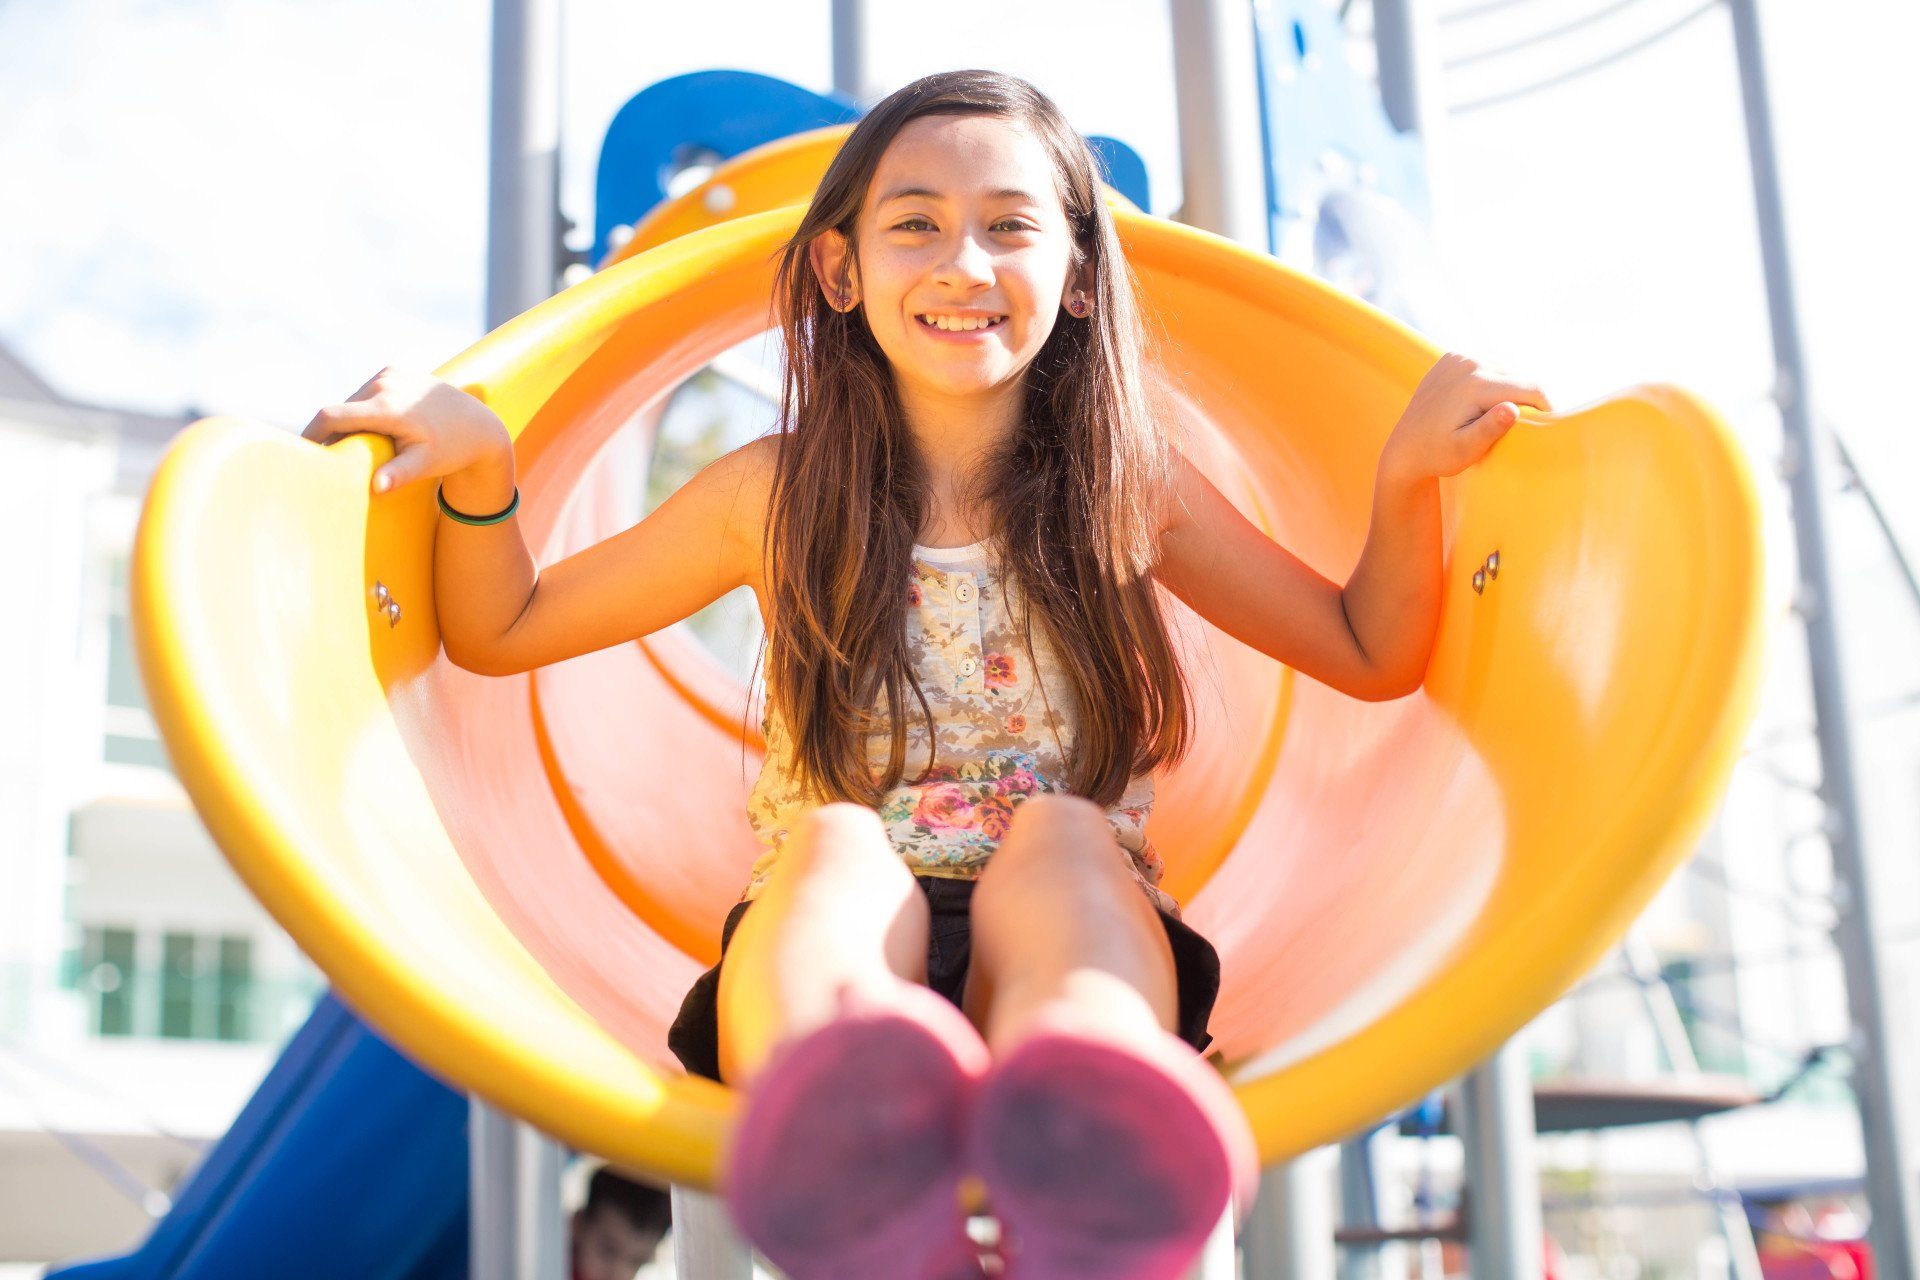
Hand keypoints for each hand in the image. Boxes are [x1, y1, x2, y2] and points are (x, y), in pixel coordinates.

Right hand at [301, 367, 509, 494]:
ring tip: (356, 445)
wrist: (479, 425)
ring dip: (350, 421)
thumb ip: (399, 474)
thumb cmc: (451, 450)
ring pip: (353, 400)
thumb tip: (376, 487)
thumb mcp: (426, 464)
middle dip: (333, 432)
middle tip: (332, 457)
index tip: (301, 451)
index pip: (332, 416)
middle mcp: (386, 382)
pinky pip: (367, 392)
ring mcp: (390, 373)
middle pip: (341, 409)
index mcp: (387, 406)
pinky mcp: (394, 370)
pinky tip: (374, 428)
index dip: (312, 433)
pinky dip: (363, 409)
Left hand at [1380, 352, 1552, 482]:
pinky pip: (1484, 366)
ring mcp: (1457, 357)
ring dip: (1508, 389)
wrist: (1404, 448)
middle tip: (1521, 427)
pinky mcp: (1451, 358)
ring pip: (1503, 370)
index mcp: (1474, 385)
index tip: (1549, 426)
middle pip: (1518, 377)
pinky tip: (1480, 403)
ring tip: (1499, 416)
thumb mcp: (1465, 450)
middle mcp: (1467, 363)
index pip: (1530, 388)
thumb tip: (1514, 408)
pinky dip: (1490, 381)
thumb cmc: (1437, 456)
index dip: (1546, 407)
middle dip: (1525, 399)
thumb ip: (1490, 429)